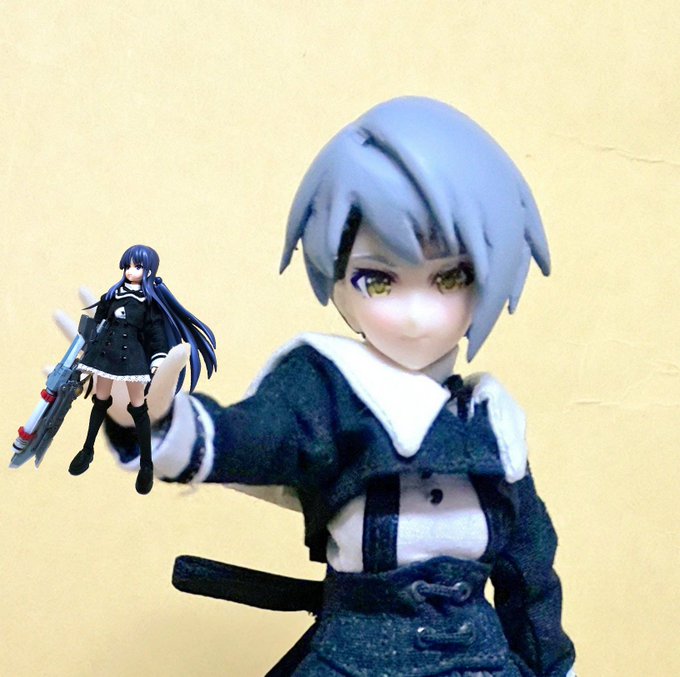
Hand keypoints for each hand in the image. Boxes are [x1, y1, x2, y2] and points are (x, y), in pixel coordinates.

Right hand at [53, 287, 188, 426]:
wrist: (149, 415)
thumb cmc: (161, 393)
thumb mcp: (167, 378)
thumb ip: (173, 364)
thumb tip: (184, 348)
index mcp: (138, 346)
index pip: (129, 322)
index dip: (125, 307)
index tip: (119, 290)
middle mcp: (120, 351)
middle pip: (104, 326)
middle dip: (94, 308)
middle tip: (82, 288)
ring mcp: (105, 365)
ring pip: (86, 344)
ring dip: (71, 331)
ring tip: (57, 313)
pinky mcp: (96, 382)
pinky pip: (75, 374)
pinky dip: (60, 371)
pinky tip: (46, 367)